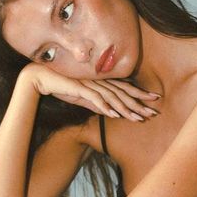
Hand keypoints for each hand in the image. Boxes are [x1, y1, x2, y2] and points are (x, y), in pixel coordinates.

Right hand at [18, 63, 161, 121]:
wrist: (42, 78)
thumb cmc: (62, 87)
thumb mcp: (83, 98)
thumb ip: (96, 104)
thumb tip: (110, 112)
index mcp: (101, 82)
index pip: (125, 89)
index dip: (140, 94)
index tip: (154, 100)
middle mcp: (99, 81)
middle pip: (123, 93)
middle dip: (139, 103)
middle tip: (153, 111)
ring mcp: (90, 84)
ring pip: (112, 97)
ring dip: (125, 108)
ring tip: (137, 118)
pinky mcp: (80, 88)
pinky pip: (95, 98)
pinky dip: (105, 106)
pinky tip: (114, 114)